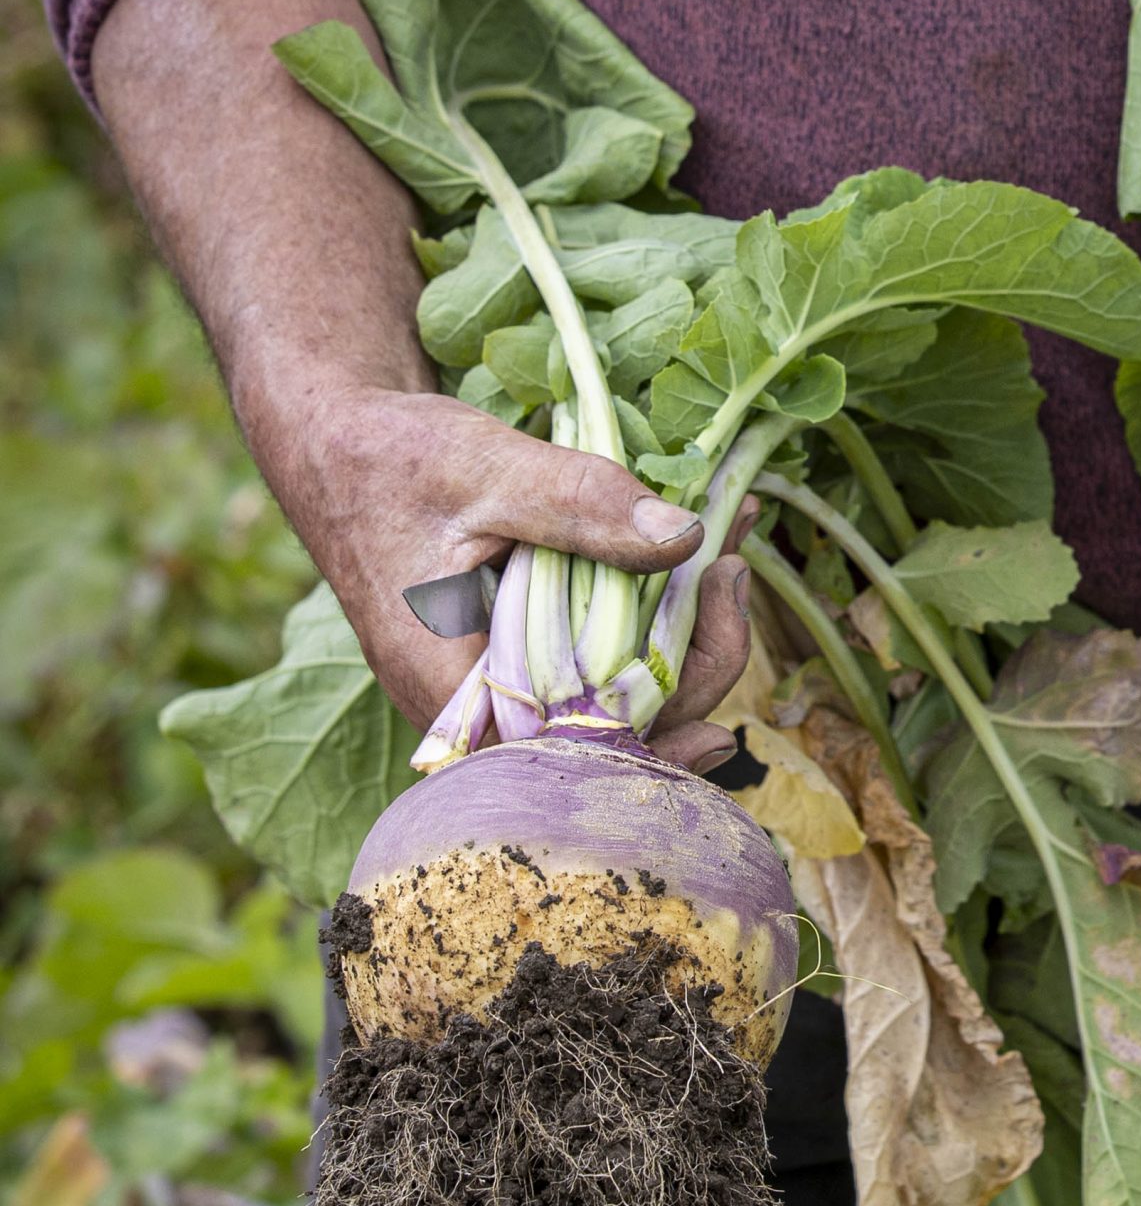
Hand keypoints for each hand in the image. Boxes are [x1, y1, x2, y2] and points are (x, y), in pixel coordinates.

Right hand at [277, 383, 753, 769]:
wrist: (342, 447)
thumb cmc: (390, 461)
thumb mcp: (485, 468)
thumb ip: (579, 503)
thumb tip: (686, 538)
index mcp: (453, 691)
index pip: (570, 757)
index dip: (656, 748)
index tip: (722, 724)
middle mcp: (482, 708)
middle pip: (613, 728)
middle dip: (692, 658)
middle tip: (734, 569)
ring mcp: (508, 682)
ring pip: (619, 690)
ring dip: (685, 630)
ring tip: (732, 553)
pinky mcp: (528, 652)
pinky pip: (605, 654)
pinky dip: (655, 612)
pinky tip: (702, 563)